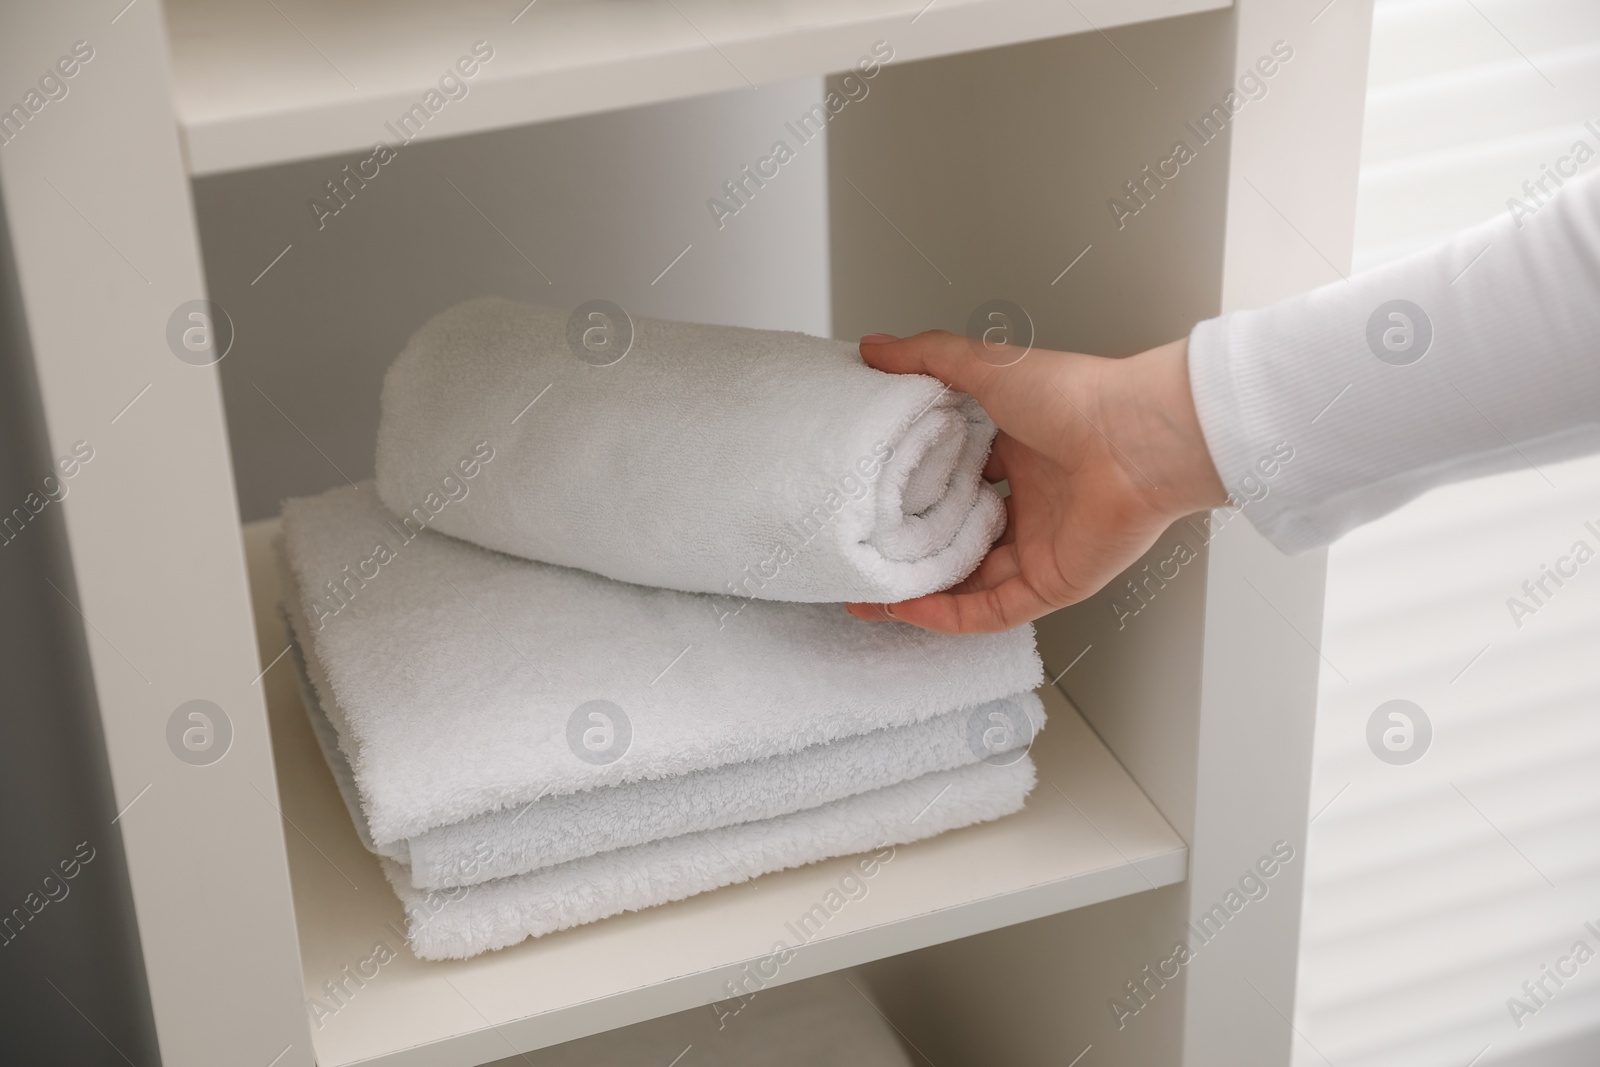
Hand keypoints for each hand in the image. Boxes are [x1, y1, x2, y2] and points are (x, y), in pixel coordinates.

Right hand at [845, 331, 1226, 633]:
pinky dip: (948, 614)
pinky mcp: (1051, 582)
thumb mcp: (985, 366)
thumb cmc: (1077, 397)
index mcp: (1020, 452)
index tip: (868, 498)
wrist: (1136, 438)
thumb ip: (926, 358)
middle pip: (958, 536)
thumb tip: (874, 348)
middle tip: (863, 556)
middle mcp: (1031, 503)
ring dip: (919, 592)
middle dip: (910, 551)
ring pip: (969, 582)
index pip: (954, 480)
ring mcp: (1040, 547)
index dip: (912, 491)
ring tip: (870, 595)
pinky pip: (992, 611)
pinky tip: (908, 610)